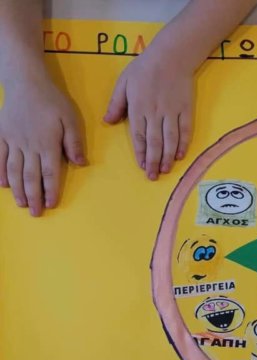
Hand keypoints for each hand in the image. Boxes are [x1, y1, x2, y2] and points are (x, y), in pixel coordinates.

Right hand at [0, 75, 85, 216]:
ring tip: (21, 204)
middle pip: (31, 176)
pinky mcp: (2, 135)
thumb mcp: (71, 119)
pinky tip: (3, 185)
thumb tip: (81, 164)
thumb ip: (74, 142)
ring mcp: (13, 141)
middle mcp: (29, 146)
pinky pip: (0, 157)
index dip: (50, 190)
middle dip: (34, 197)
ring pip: (15, 170)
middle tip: (35, 213)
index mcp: (47, 144)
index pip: (50, 173)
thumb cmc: (52, 100)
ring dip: (18, 189)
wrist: (25, 82)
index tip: (51, 204)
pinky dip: (1, 172)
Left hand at [104, 47, 193, 180]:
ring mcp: (172, 112)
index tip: (141, 166)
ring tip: (166, 170)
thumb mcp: (123, 82)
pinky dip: (183, 144)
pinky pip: (185, 130)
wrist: (172, 55)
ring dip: (167, 156)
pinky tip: (180, 155)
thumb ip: (116, 103)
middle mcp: (155, 113)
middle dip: (153, 161)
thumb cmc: (145, 68)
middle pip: (155, 142)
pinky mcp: (186, 109)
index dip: (140, 153)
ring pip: (170, 139)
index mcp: (138, 107)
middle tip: (153, 176)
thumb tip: (108, 122)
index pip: (139, 136)